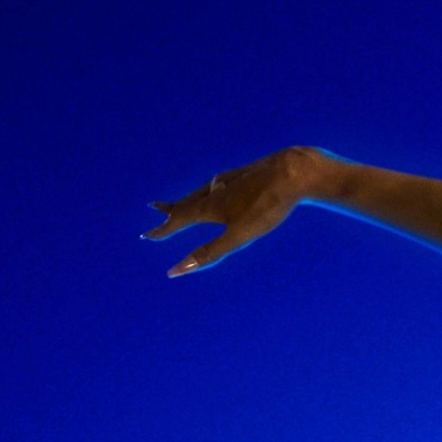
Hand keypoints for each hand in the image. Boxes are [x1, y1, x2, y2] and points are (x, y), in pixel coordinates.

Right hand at [142, 145, 334, 273]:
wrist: (295, 170)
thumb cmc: (267, 206)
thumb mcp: (239, 236)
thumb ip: (209, 254)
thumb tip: (174, 271)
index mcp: (210, 206)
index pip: (179, 220)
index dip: (163, 230)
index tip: (146, 235)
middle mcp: (215, 189)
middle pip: (187, 201)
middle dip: (170, 208)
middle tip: (154, 208)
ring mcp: (231, 179)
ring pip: (203, 190)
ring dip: (188, 197)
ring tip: (182, 200)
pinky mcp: (246, 173)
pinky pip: (220, 182)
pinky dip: (209, 189)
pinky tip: (220, 187)